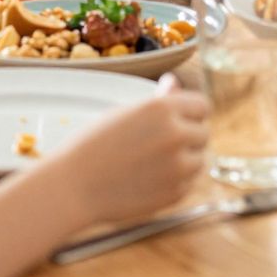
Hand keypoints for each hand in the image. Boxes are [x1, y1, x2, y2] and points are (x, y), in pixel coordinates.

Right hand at [53, 74, 208, 222]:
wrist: (72, 187)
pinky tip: (150, 179)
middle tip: (159, 145)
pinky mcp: (175, 192)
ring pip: (199, 159)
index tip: (179, 120)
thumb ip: (158, 101)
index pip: (202, 105)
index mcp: (162, 108)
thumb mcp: (125, 113)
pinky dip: (177, 181)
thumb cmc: (93, 146)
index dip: (190, 113)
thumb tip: (175, 84)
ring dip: (185, 160)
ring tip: (153, 163)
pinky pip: (189, 182)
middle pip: (203, 132)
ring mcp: (178, 166)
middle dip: (188, 137)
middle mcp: (175, 134)